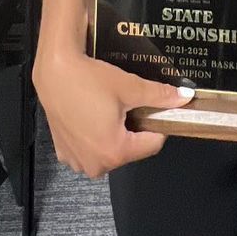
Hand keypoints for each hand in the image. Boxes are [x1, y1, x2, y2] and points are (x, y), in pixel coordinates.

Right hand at [33, 52, 193, 178]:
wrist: (53, 71)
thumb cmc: (89, 80)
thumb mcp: (129, 86)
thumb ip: (159, 96)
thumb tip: (183, 98)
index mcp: (114, 152)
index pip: (152, 145)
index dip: (158, 124)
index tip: (155, 108)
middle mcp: (95, 164)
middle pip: (130, 149)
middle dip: (134, 128)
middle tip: (127, 103)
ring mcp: (77, 160)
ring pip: (110, 149)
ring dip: (114, 132)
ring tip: (107, 107)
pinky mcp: (64, 152)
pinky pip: (89, 149)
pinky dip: (94, 135)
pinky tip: (91, 113)